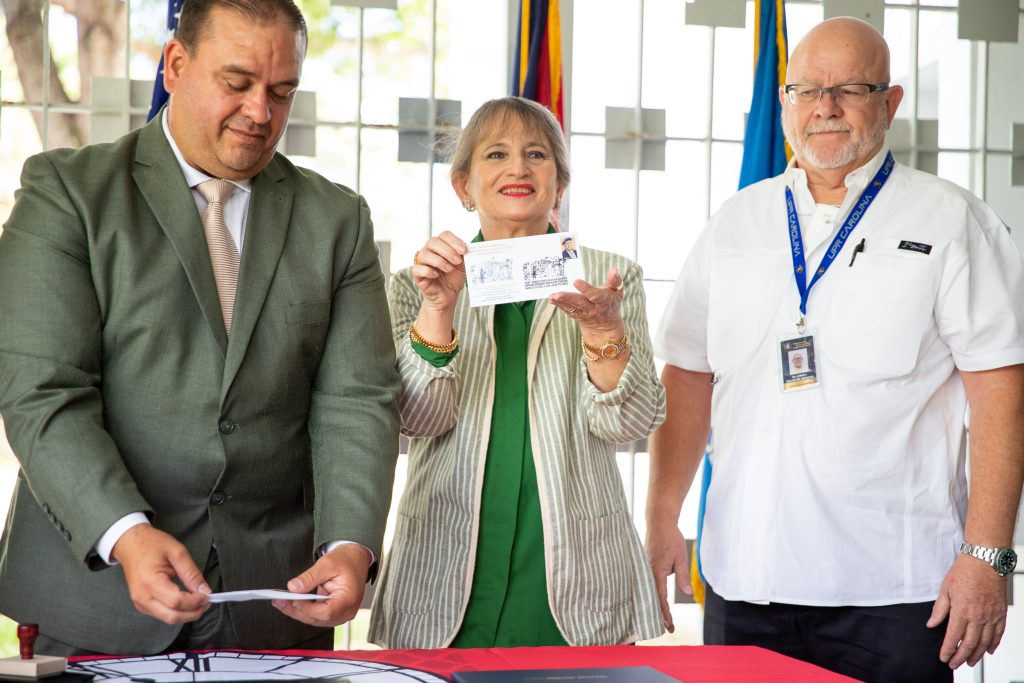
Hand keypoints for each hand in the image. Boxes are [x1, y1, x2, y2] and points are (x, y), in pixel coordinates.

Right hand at [112, 524, 210, 623]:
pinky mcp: (141, 605)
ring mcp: (140, 603)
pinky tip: (186, 602)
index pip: (176, 601)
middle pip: (172, 616)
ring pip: (167, 619)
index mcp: (149, 582)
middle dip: (193, 613)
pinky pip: (162, 615)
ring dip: (186, 614)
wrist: (130, 544)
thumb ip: (191, 573)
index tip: (208, 595)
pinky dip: (177, 612)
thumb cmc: (151, 544)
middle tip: (207, 602)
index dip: (195, 601)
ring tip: (199, 601)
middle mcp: (142, 597)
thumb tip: (205, 590)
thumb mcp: (177, 552)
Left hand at [273, 544, 371, 627]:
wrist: (355, 559)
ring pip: (315, 620)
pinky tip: (291, 602)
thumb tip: (293, 588)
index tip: (293, 599)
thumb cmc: (346, 560)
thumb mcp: (327, 563)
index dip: (308, 609)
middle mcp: (346, 610)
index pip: (326, 612)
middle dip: (297, 611)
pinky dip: (303, 610)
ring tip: (280, 601)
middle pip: (318, 618)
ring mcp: (341, 614)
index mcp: (349, 598)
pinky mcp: (334, 613)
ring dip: (297, 612)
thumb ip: (310, 577)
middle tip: (279, 601)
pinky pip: (316, 616)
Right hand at [412, 231, 467, 312]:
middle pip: (433, 242)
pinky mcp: (417, 274)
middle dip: (447, 251)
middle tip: (457, 261)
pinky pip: (417, 269)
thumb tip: (468, 247)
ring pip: (424, 254)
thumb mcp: (462, 265)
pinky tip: (436, 275)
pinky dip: (428, 271)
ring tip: (449, 269)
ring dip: (439, 261)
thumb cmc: (453, 278)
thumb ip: (463, 255)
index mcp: (441, 245)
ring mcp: (422, 262)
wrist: (448, 294)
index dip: (454, 241)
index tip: (464, 251)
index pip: (444, 235)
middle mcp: (429, 250)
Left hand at [549, 268, 625, 339]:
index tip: (576, 281)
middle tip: (557, 294)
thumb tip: (614, 269)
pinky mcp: (577, 316)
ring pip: (571, 308)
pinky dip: (559, 305)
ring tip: (551, 297)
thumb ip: (615, 280)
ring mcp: (584, 314)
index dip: (586, 289)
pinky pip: (567, 310)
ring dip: (561, 302)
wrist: (606, 325)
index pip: (595, 295)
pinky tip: (551, 299)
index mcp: (604, 301)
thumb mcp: (617, 292)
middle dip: (568, 298)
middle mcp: (593, 309)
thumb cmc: (611, 302)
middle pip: (580, 303)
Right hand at [644, 522, 690, 632]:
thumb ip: (683, 577)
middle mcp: (648, 573)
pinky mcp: (644, 564)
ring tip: (659, 617)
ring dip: (654, 604)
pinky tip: (653, 598)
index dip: (665, 614)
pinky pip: (646, 582)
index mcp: (657, 573)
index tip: (669, 627)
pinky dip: (650, 592)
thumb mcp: (681, 559)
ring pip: (648, 590)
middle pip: (652, 598)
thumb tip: (688, 594)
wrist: (659, 522)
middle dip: (658, 614)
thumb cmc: (671, 539)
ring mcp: (644, 568)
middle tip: (667, 628)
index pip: (661, 599)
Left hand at [927, 554, 1008, 668]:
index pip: (953, 636)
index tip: (943, 657)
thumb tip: (931, 624)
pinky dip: (994, 643)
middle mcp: (978, 616)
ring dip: (977, 654)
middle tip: (955, 664)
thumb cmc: (964, 571)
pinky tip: (989, 650)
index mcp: (962, 610)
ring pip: (985, 642)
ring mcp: (991, 615)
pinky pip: (999, 633)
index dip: (948, 649)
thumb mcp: (945, 589)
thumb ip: (939, 609)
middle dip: (961, 656)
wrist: (985, 560)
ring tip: (970, 662)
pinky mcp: (1000, 612)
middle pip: (970, 643)